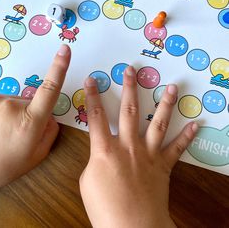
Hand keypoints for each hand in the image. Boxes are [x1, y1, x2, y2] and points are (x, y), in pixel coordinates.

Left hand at [0, 44, 70, 190]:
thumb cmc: (10, 164)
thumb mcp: (39, 152)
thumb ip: (51, 130)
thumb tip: (51, 114)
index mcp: (31, 121)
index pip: (50, 89)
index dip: (59, 67)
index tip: (65, 50)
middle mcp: (12, 107)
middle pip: (30, 99)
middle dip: (28, 110)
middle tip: (18, 131)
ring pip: (14, 101)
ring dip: (12, 112)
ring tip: (3, 131)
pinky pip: (1, 101)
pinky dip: (1, 111)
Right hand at [80, 66, 197, 227]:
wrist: (131, 227)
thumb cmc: (105, 208)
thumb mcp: (88, 181)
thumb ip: (96, 160)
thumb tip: (103, 152)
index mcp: (105, 150)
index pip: (95, 117)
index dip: (92, 96)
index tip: (93, 79)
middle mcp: (128, 146)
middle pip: (129, 111)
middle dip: (129, 88)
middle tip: (131, 71)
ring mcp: (148, 154)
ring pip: (158, 123)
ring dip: (165, 104)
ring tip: (171, 87)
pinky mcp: (163, 165)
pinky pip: (176, 148)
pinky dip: (186, 136)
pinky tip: (195, 124)